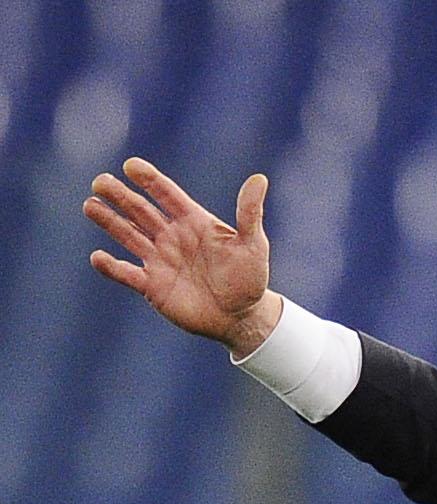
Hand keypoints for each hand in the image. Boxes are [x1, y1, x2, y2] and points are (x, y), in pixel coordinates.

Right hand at [84, 158, 281, 356]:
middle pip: (139, 210)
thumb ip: (249, 213)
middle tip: (99, 182)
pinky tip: (97, 258)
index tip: (131, 166)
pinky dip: (112, 267)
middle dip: (120, 196)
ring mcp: (159, 260)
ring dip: (109, 221)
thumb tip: (259, 178)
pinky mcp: (153, 286)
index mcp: (192, 220)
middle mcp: (171, 236)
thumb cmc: (250, 279)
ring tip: (89, 206)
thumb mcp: (253, 244)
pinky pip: (127, 274)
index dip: (149, 179)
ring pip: (128, 236)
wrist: (242, 318)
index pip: (166, 194)